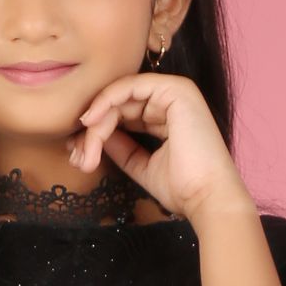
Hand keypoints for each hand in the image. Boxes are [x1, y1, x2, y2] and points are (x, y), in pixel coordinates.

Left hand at [65, 71, 252, 228]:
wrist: (207, 198)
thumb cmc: (183, 189)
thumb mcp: (141, 165)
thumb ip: (121, 147)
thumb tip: (94, 135)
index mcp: (168, 115)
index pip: (124, 113)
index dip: (98, 131)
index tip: (80, 155)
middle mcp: (171, 99)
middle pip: (119, 104)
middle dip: (92, 130)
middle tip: (77, 157)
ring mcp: (175, 91)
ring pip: (120, 97)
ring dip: (97, 123)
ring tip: (85, 151)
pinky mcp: (175, 89)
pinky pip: (129, 87)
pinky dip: (106, 102)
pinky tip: (91, 122)